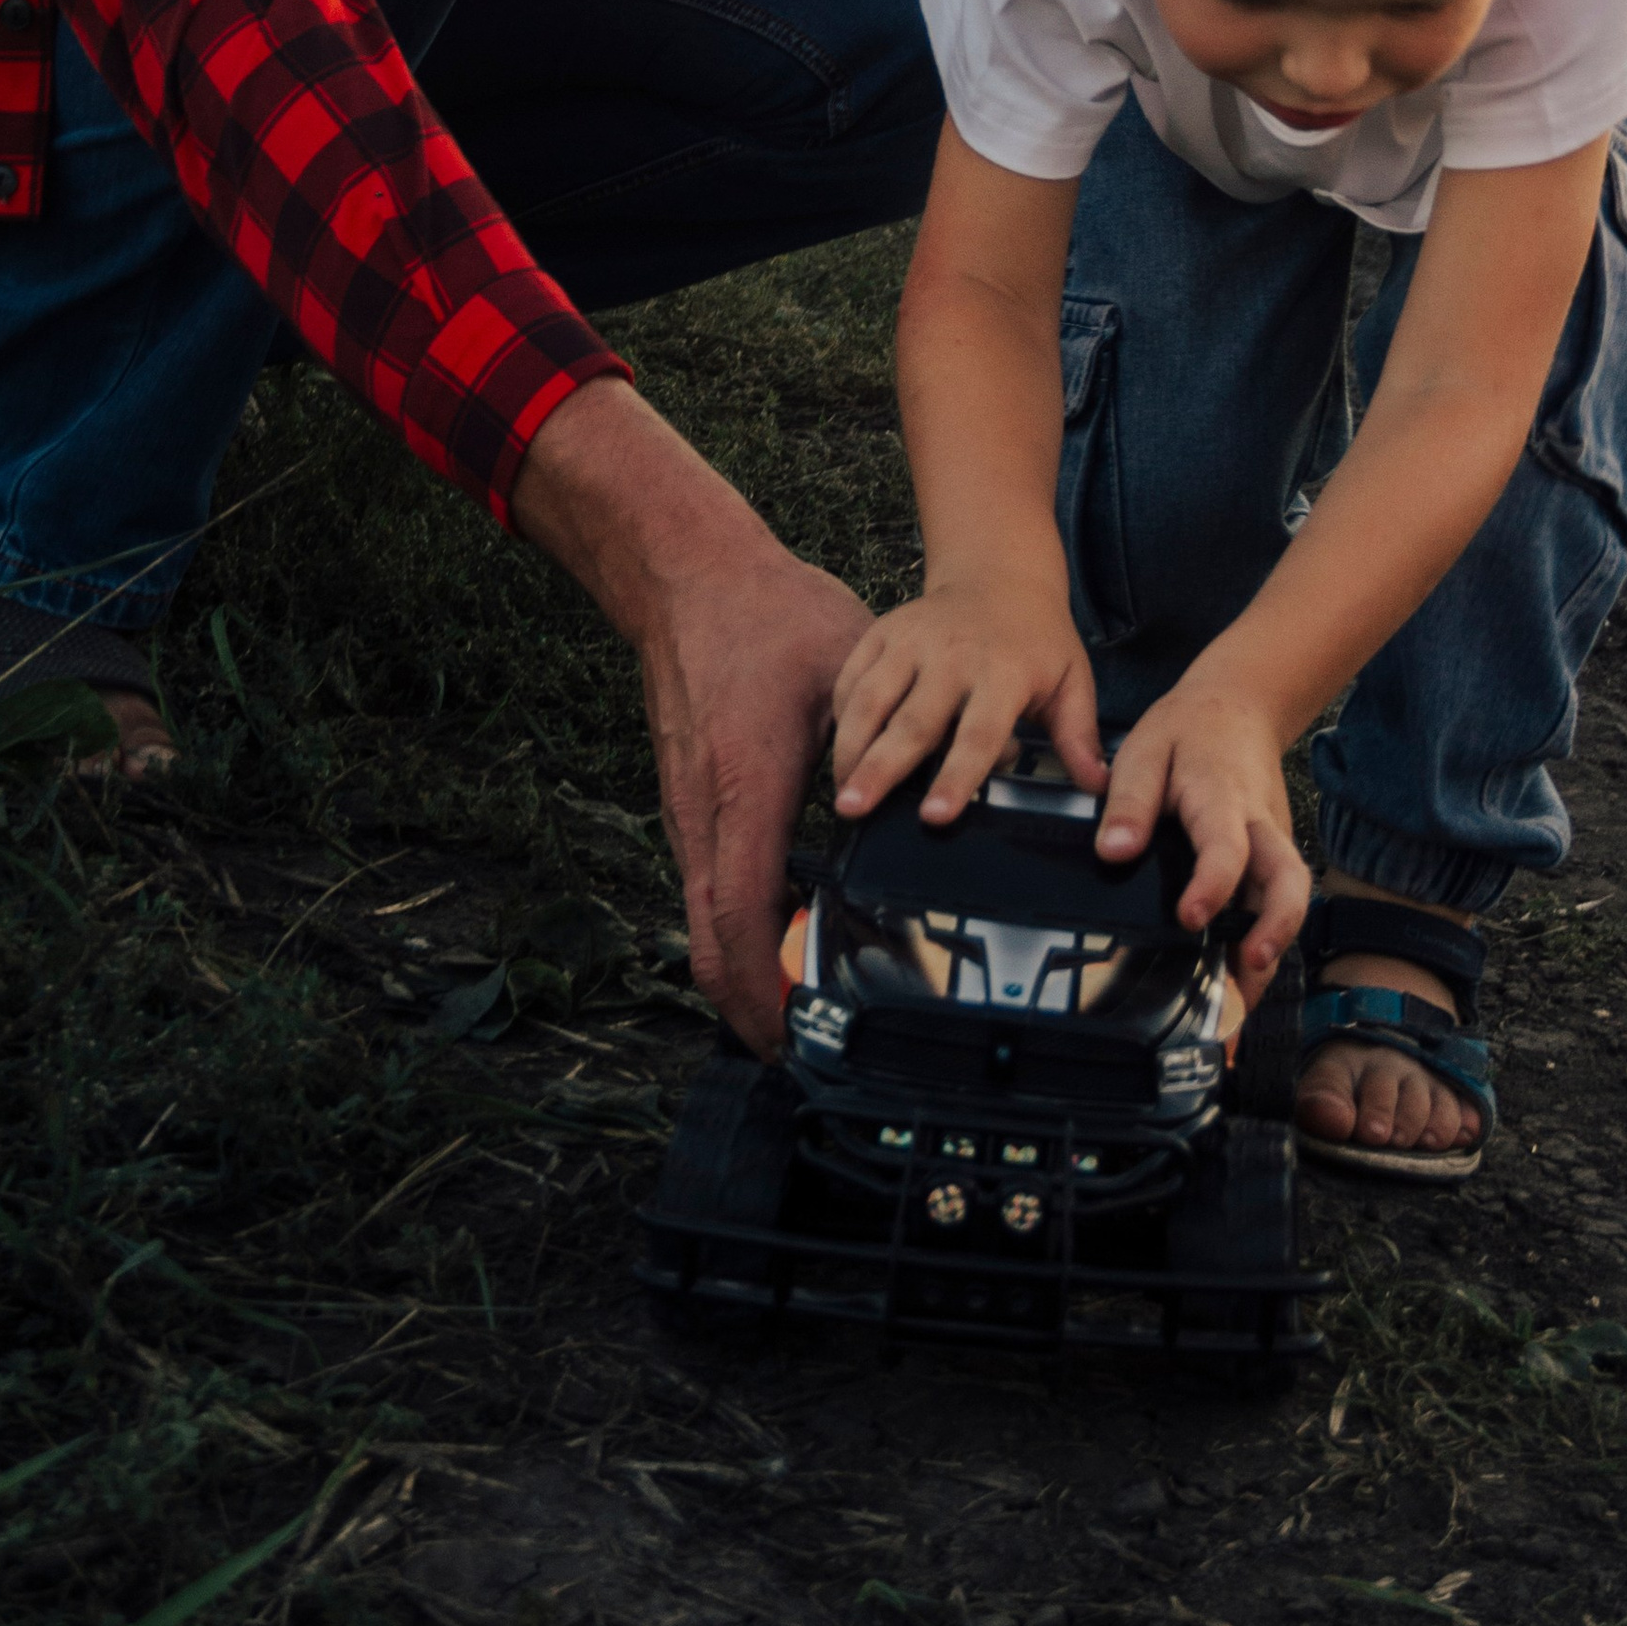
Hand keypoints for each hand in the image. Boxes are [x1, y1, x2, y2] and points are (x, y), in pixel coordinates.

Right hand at [639, 546, 870, 1054]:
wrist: (688, 578)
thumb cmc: (771, 618)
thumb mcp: (849, 675)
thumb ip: (886, 746)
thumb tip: (940, 799)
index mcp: (745, 794)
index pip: (745, 923)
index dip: (766, 995)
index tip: (797, 1040)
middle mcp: (703, 816)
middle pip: (709, 947)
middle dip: (749, 1009)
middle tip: (803, 1048)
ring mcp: (686, 812)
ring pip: (702, 921)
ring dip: (742, 972)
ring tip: (799, 1007)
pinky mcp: (688, 801)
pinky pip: (706, 887)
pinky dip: (735, 928)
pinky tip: (784, 932)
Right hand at [831, 580, 1100, 823]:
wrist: (999, 573)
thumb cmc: (1038, 640)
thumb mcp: (1071, 681)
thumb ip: (1079, 737)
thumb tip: (1100, 789)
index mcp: (1003, 673)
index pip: (978, 734)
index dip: (957, 776)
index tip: (935, 816)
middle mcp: (952, 656)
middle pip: (912, 722)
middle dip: (881, 769)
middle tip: (854, 810)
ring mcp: (911, 641)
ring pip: (870, 699)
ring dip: (850, 747)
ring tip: (840, 795)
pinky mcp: (882, 632)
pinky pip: (851, 676)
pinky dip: (841, 715)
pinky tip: (841, 750)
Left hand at [1096, 678, 1310, 999]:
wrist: (1239, 706)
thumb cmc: (1187, 731)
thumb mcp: (1144, 749)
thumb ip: (1129, 800)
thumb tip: (1114, 853)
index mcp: (1222, 797)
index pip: (1227, 846)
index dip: (1213, 885)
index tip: (1190, 917)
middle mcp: (1260, 824)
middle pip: (1288, 879)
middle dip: (1276, 927)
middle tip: (1249, 968)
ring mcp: (1274, 841)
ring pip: (1289, 896)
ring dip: (1272, 947)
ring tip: (1242, 1003)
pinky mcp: (1274, 855)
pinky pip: (1277, 900)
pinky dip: (1266, 940)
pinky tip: (1239, 981)